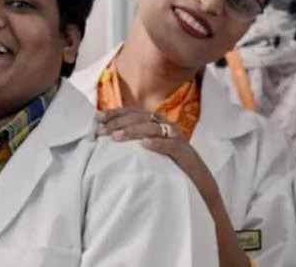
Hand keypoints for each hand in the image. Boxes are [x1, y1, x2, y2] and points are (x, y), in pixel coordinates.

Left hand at [96, 108, 219, 206]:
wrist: (198, 182)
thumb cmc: (171, 166)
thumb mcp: (150, 152)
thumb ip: (135, 143)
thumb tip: (107, 139)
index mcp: (157, 124)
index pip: (135, 112)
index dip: (116, 113)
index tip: (97, 117)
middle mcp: (167, 127)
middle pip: (141, 117)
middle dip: (120, 122)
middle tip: (101, 131)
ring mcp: (176, 139)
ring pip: (154, 128)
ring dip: (134, 131)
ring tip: (116, 137)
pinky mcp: (185, 153)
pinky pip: (171, 145)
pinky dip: (158, 144)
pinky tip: (144, 145)